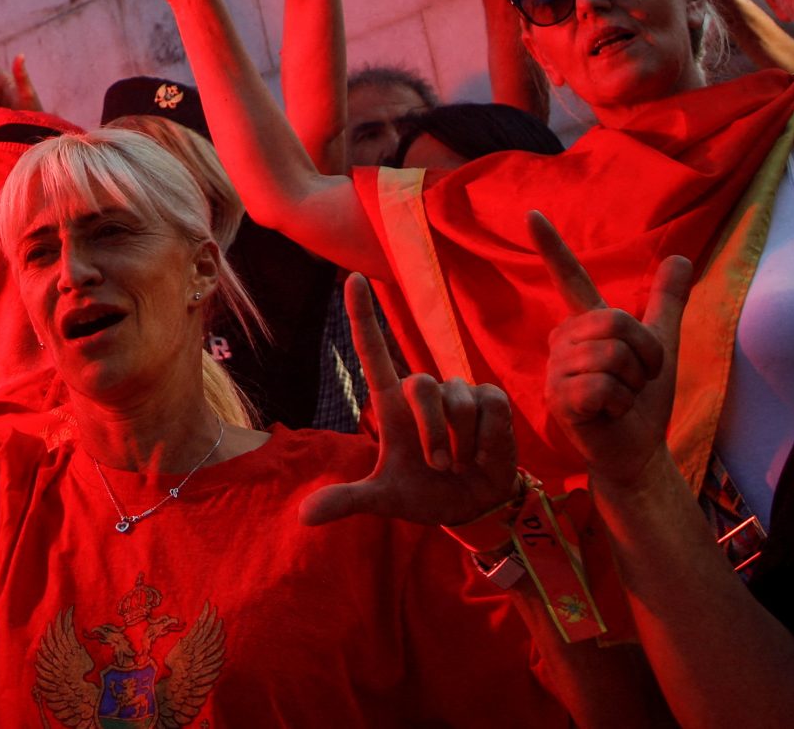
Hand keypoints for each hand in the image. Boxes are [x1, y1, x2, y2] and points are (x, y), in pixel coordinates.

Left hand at [301, 276, 517, 527]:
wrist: (472, 507)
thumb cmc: (424, 494)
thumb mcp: (384, 500)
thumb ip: (347, 501)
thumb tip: (303, 517)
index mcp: (391, 404)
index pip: (372, 350)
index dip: (363, 314)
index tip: (353, 277)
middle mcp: (423, 392)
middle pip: (421, 385)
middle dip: (432, 430)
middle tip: (439, 465)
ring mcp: (459, 392)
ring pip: (457, 402)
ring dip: (459, 443)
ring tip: (459, 463)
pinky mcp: (491, 400)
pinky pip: (488, 408)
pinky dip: (485, 440)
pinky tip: (483, 453)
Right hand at [531, 210, 690, 491]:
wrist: (637, 451)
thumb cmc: (643, 401)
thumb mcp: (661, 346)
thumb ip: (666, 302)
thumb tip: (681, 256)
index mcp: (585, 324)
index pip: (569, 277)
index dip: (551, 247)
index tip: (532, 214)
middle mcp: (563, 340)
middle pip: (616, 321)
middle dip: (645, 355)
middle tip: (638, 380)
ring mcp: (556, 369)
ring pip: (611, 355)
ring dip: (634, 382)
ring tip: (621, 399)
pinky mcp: (558, 398)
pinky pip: (602, 385)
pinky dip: (621, 403)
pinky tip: (609, 414)